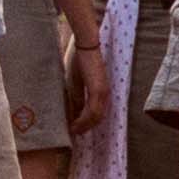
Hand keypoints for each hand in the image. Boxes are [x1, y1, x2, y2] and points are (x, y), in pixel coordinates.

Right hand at [66, 24, 107, 141]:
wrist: (85, 45)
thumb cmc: (80, 60)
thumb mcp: (76, 82)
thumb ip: (77, 97)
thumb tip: (73, 112)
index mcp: (102, 91)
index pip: (97, 113)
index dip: (88, 123)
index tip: (76, 130)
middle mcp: (106, 94)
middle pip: (98, 118)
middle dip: (86, 128)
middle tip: (73, 134)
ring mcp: (103, 93)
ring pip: (95, 118)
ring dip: (84, 127)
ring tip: (72, 132)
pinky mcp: (98, 90)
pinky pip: (92, 112)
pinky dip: (83, 121)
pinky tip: (74, 125)